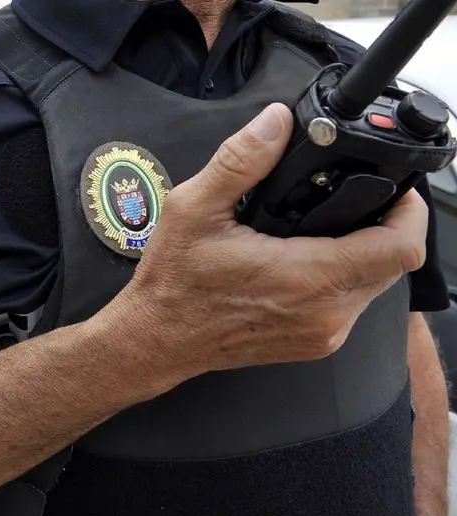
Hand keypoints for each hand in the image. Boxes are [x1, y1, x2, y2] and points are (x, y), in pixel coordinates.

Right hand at [96, 102, 428, 381]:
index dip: (409, 212)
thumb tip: (276, 121)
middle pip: (395, 264)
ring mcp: (323, 334)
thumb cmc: (174, 282)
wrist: (157, 340)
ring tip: (325, 228)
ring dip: (365, 254)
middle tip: (350, 201)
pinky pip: (353, 305)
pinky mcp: (316, 344)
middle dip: (384, 227)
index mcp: (305, 278)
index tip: (391, 190)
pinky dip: (344, 278)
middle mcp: (325, 313)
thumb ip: (240, 160)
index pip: (400, 248)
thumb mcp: (193, 208)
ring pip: (377, 285)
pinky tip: (310, 260)